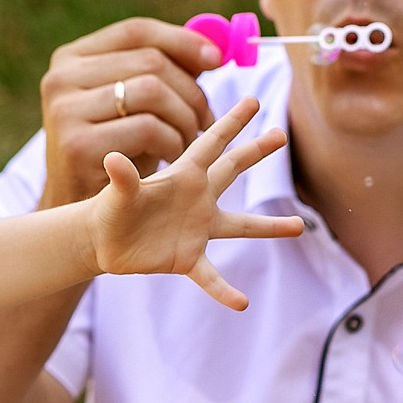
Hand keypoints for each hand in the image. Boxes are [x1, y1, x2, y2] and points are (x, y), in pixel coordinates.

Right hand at [38, 18, 223, 207]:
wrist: (84, 209)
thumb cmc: (119, 149)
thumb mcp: (133, 104)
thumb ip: (162, 72)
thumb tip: (211, 52)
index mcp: (72, 58)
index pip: (136, 31)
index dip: (182, 41)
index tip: (217, 59)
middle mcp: (61, 78)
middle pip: (150, 61)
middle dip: (190, 90)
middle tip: (206, 117)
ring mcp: (64, 111)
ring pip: (152, 91)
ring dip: (184, 117)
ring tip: (189, 138)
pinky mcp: (77, 145)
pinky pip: (148, 128)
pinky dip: (172, 142)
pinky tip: (173, 157)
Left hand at [86, 97, 300, 308]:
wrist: (103, 241)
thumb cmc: (110, 211)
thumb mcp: (116, 194)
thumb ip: (122, 179)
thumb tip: (113, 160)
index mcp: (183, 176)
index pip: (211, 143)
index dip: (232, 121)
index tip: (254, 100)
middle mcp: (197, 199)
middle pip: (232, 169)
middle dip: (255, 151)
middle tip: (281, 134)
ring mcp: (197, 229)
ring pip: (241, 225)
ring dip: (269, 227)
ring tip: (299, 226)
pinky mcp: (188, 258)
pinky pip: (211, 276)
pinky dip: (224, 290)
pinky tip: (241, 302)